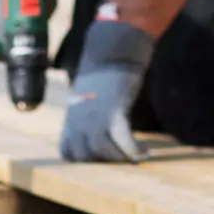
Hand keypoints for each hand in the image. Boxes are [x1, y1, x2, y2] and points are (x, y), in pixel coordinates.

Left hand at [59, 17, 154, 162]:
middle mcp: (79, 121)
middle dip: (104, 161)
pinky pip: (123, 140)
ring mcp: (95, 118)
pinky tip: (146, 153)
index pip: (68, 152)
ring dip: (121, 158)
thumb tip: (91, 131)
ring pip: (104, 152)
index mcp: (70, 118)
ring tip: (135, 156)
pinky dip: (134, 150)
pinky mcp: (115, 112)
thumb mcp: (83, 98)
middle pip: (87, 156)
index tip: (101, 159)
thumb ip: (84, 116)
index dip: (84, 160)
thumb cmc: (100, 73)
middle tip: (122, 159)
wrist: (111, 51)